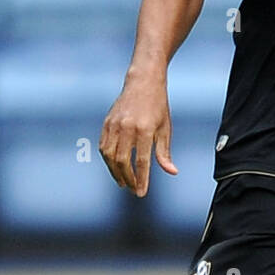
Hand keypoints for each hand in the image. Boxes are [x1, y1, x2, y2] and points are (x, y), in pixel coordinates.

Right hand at [99, 79, 177, 195]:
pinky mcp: (107, 123)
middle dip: (127, 178)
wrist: (143, 82)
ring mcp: (114, 125)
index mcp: (144, 130)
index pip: (142, 161)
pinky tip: (114, 167)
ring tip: (122, 182)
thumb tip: (171, 172)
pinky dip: (108, 160)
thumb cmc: (157, 106)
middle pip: (123, 161)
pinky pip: (104, 146)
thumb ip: (164, 152)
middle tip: (132, 189)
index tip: (141, 192)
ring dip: (115, 172)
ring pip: (110, 156)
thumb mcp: (165, 128)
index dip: (141, 179)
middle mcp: (127, 127)